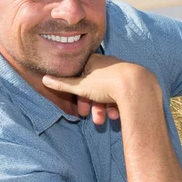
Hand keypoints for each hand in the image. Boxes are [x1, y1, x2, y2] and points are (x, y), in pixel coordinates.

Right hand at [42, 54, 156, 124]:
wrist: (136, 86)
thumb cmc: (106, 83)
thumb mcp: (81, 86)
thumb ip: (63, 84)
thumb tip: (44, 79)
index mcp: (95, 61)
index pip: (83, 78)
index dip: (80, 95)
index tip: (81, 110)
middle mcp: (109, 64)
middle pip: (97, 87)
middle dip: (94, 106)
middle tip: (94, 120)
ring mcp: (122, 72)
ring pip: (110, 92)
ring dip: (106, 108)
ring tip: (106, 120)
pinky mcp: (134, 81)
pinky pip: (123, 93)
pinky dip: (118, 105)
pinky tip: (117, 115)